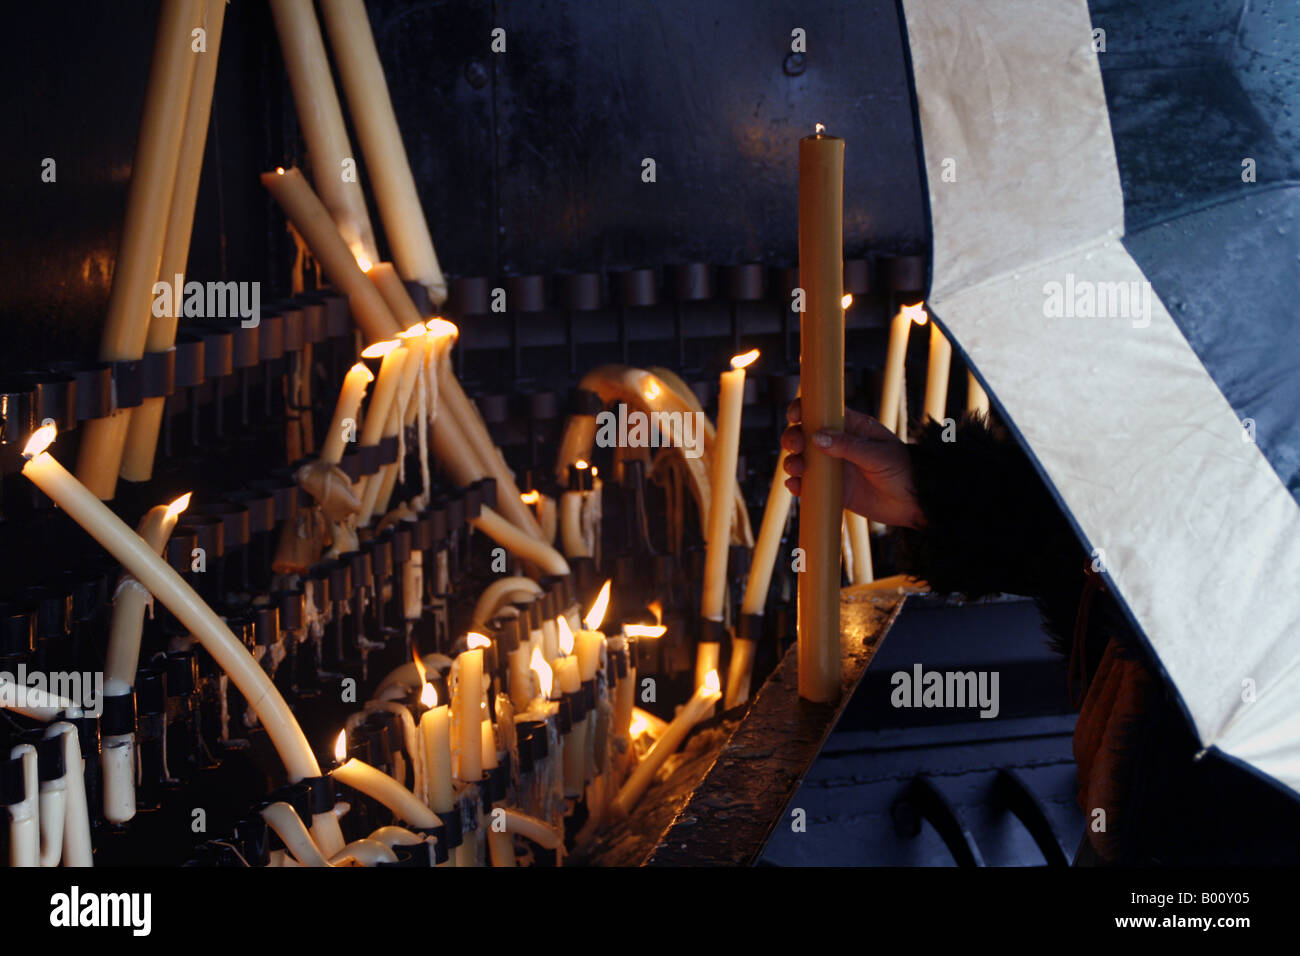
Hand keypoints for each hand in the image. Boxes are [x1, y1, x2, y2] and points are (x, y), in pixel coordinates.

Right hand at [781, 398, 923, 528]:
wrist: (914, 503)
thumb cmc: (904, 471)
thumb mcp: (878, 454)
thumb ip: (848, 446)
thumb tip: (816, 437)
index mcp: (851, 427)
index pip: (821, 411)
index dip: (803, 409)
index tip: (795, 415)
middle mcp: (838, 444)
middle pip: (804, 434)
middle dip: (793, 437)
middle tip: (796, 447)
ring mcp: (833, 467)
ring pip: (802, 459)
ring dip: (792, 461)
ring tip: (796, 469)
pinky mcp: (832, 489)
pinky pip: (808, 485)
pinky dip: (797, 484)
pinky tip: (795, 486)